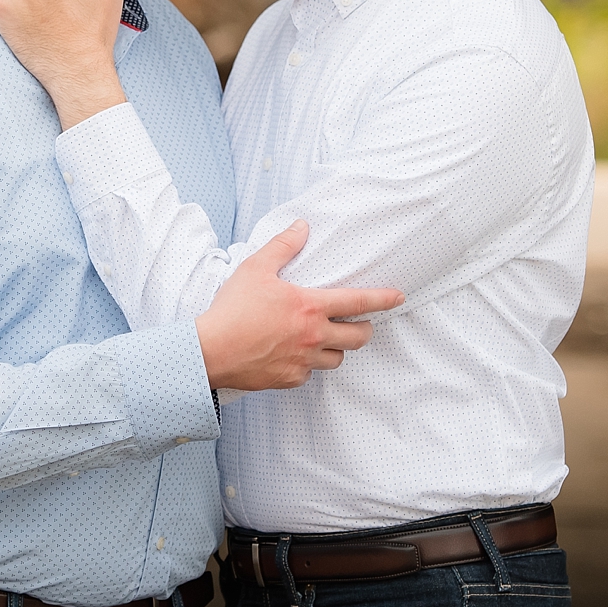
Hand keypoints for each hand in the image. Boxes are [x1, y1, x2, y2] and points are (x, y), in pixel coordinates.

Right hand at [196, 223, 403, 390]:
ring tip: (324, 339)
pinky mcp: (289, 379)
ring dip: (336, 348)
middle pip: (358, 338)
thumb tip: (300, 227)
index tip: (397, 297)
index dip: (382, 299)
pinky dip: (307, 365)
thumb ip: (283, 246)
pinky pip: (309, 374)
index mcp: (310, 306)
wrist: (210, 351)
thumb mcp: (256, 268)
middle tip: (359, 324)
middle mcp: (313, 336)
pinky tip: (293, 356)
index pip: (358, 302)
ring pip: (337, 359)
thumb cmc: (231, 310)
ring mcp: (303, 361)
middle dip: (364, 330)